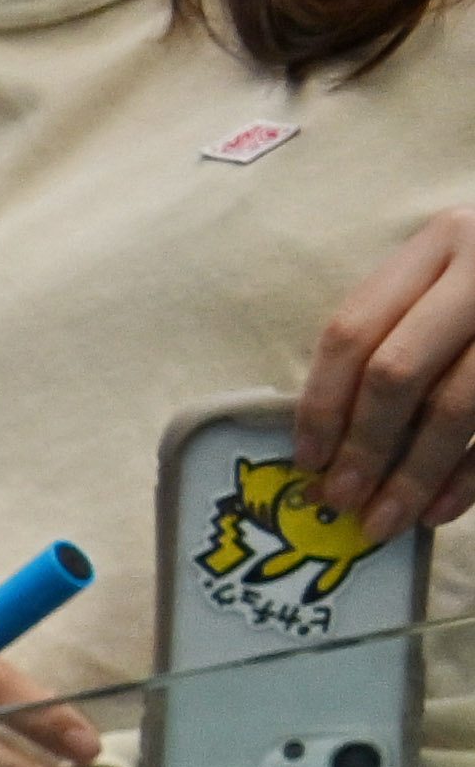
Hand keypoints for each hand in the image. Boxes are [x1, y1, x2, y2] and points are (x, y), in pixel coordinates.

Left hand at [297, 212, 474, 541]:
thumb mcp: (450, 280)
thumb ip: (396, 336)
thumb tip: (329, 447)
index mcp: (441, 243)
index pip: (354, 331)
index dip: (322, 403)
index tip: (307, 461)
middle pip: (398, 371)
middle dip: (362, 446)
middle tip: (339, 501)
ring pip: (454, 406)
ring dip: (412, 476)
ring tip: (382, 523)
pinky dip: (468, 477)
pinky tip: (439, 511)